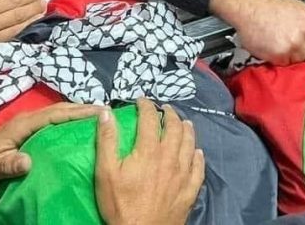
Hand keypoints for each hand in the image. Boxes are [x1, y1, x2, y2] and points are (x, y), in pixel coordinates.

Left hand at [0, 103, 104, 192]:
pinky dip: (70, 119)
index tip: (98, 112)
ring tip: (100, 115)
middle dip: (83, 108)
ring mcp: (29, 123)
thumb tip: (27, 162)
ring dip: (78, 112)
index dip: (77, 112)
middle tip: (107, 111)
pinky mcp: (30, 130)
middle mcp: (28, 119)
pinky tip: (81, 126)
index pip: (54, 115)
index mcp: (22, 124)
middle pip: (60, 109)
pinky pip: (55, 120)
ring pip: (59, 112)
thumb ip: (7, 165)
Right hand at [96, 98, 204, 224]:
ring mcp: (183, 174)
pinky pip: (198, 169)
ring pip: (189, 144)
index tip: (142, 100)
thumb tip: (106, 112)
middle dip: (170, 114)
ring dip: (187, 130)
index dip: (147, 106)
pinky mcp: (189, 190)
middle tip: (165, 108)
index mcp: (149, 150)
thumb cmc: (120, 203)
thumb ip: (107, 140)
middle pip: (175, 128)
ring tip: (184, 122)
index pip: (150, 119)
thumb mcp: (105, 171)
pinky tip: (197, 152)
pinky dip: (198, 156)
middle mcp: (170, 158)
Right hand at [210, 0, 304, 64]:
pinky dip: (280, 60)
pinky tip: (273, 48)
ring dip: (293, 58)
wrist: (250, 8)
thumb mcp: (302, 10)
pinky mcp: (281, 55)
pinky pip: (286, 65)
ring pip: (301, 63)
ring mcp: (295, 46)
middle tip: (295, 46)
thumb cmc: (275, 8)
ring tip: (282, 45)